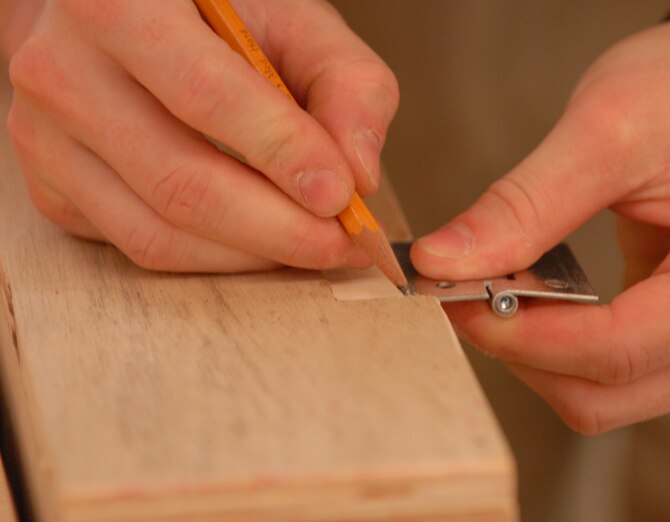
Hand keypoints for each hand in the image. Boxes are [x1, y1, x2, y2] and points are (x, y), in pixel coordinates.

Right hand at [4, 0, 397, 271]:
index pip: (206, 95)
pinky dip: (212, 257)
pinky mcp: (52, 190)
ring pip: (158, 234)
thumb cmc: (209, 14)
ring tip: (308, 244)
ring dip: (250, 255)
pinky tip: (255, 239)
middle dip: (278, 229)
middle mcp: (62, 72)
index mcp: (119, 4)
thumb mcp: (291, 19)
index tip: (343, 197)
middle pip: (182, 184)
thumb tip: (360, 175)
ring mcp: (45, 140)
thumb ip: (344, 82)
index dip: (282, 154)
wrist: (114, 19)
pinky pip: (139, 248)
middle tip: (340, 243)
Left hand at [411, 0, 669, 432]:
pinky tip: (550, 295)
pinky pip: (624, 380)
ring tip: (510, 285)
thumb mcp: (608, 128)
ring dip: (542, 352)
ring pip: (608, 398)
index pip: (610, 351)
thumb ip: (524, 205)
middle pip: (603, 396)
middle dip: (521, 349)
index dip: (514, 333)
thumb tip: (441, 262)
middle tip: (471, 288)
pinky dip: (570, 348)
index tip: (454, 294)